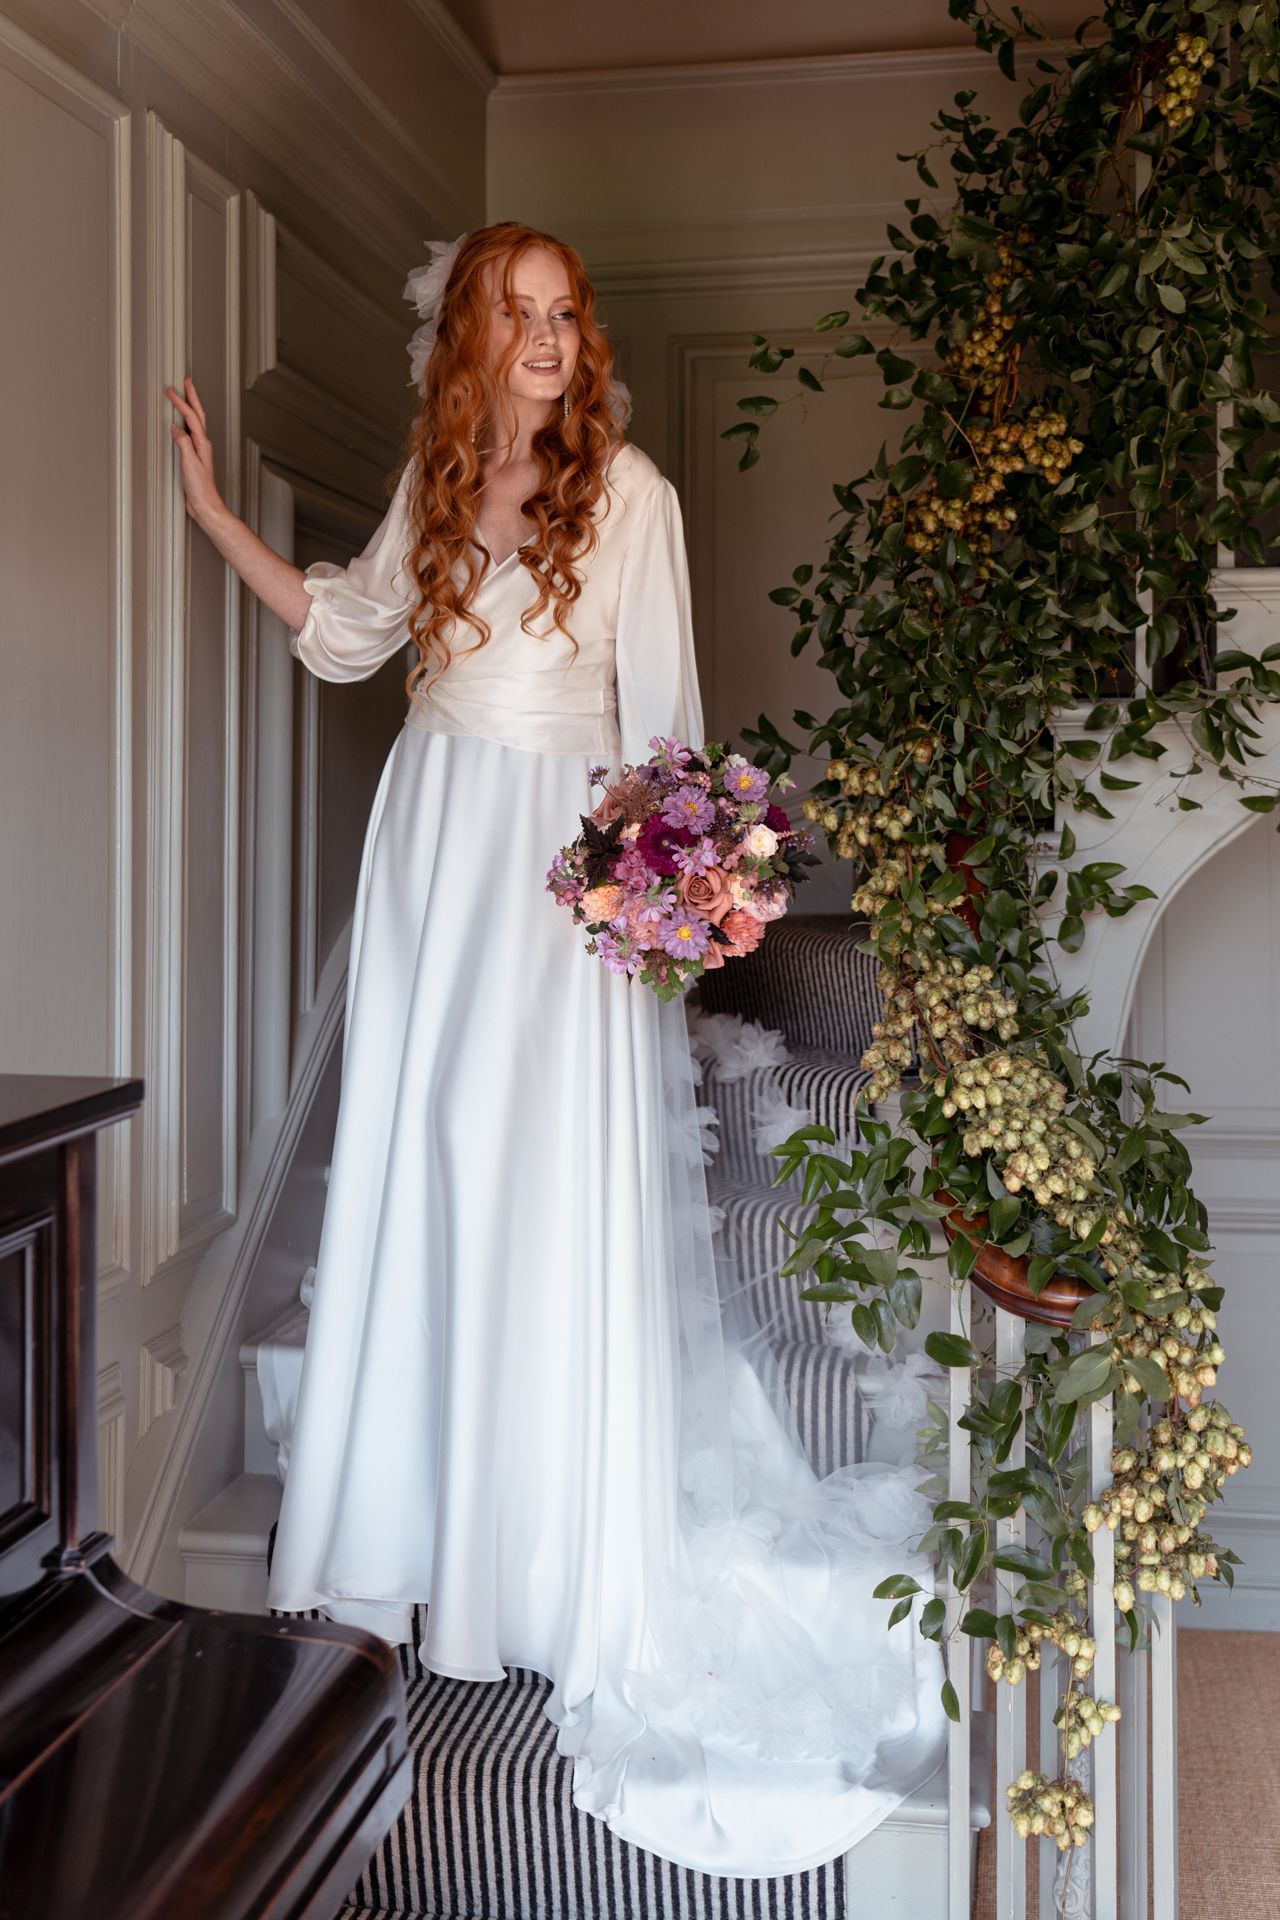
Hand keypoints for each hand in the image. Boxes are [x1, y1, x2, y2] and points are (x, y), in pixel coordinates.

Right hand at [166, 375, 223, 528]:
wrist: (205, 505)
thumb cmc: (200, 488)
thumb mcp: (189, 463)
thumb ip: (183, 443)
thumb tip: (176, 427)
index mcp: (202, 443)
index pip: (190, 417)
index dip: (181, 402)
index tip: (170, 390)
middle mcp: (202, 444)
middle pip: (197, 415)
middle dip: (192, 397)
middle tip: (186, 381)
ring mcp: (199, 450)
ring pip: (195, 422)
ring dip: (190, 407)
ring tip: (184, 395)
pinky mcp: (194, 457)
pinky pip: (189, 433)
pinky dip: (185, 422)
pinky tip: (180, 423)